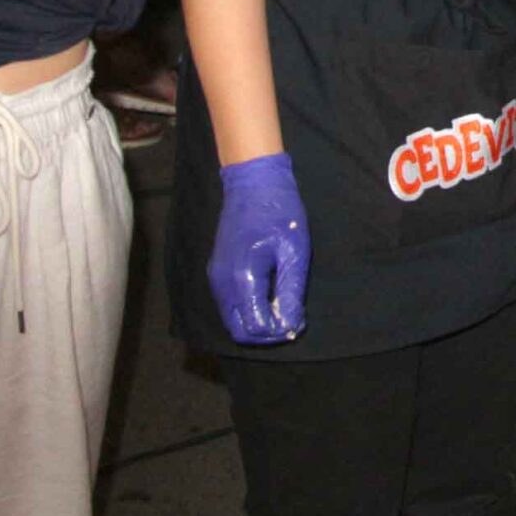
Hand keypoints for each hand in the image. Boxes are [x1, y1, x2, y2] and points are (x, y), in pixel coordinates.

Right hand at [209, 152, 309, 343]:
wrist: (252, 182)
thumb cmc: (279, 213)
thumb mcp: (293, 252)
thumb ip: (290, 293)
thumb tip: (291, 325)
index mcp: (241, 279)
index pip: (256, 328)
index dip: (280, 331)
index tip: (300, 321)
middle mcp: (222, 284)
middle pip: (239, 331)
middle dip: (266, 333)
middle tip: (292, 319)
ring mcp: (216, 278)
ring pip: (233, 320)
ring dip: (257, 323)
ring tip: (283, 306)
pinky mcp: (216, 271)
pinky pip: (230, 305)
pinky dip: (248, 310)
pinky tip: (269, 296)